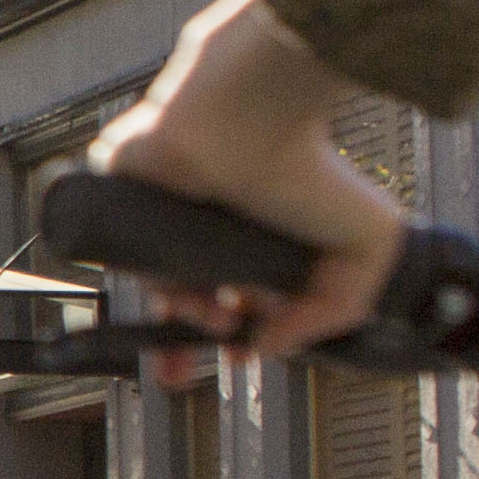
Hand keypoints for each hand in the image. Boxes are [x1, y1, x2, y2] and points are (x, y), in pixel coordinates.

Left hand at [81, 0, 409, 367]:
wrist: (251, 116)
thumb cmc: (311, 168)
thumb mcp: (366, 249)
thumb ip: (335, 310)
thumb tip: (274, 347)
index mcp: (252, 235)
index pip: (232, 297)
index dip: (236, 335)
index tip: (244, 358)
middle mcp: (204, 225)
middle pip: (183, 297)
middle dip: (189, 344)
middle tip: (212, 362)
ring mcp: (158, 211)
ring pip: (153, 280)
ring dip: (179, 314)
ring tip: (215, 317)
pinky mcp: (116, 194)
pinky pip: (112, 249)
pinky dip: (137, 277)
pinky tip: (174, 293)